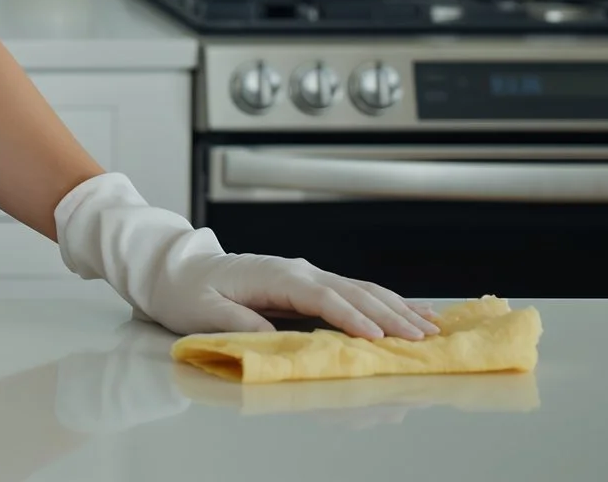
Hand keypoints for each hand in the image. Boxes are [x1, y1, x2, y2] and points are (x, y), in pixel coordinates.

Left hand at [149, 250, 439, 339]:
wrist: (177, 269)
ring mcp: (306, 273)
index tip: (377, 337)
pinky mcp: (308, 282)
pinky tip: (409, 312)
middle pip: (352, 291)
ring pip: (361, 289)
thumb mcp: (203, 311)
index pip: (321, 296)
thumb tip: (274, 338)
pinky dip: (385, 302)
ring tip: (430, 326)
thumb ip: (239, 323)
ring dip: (396, 307)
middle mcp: (297, 270)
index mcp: (274, 275)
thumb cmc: (188, 291)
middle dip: (389, 315)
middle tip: (422, 338)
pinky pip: (354, 291)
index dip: (350, 317)